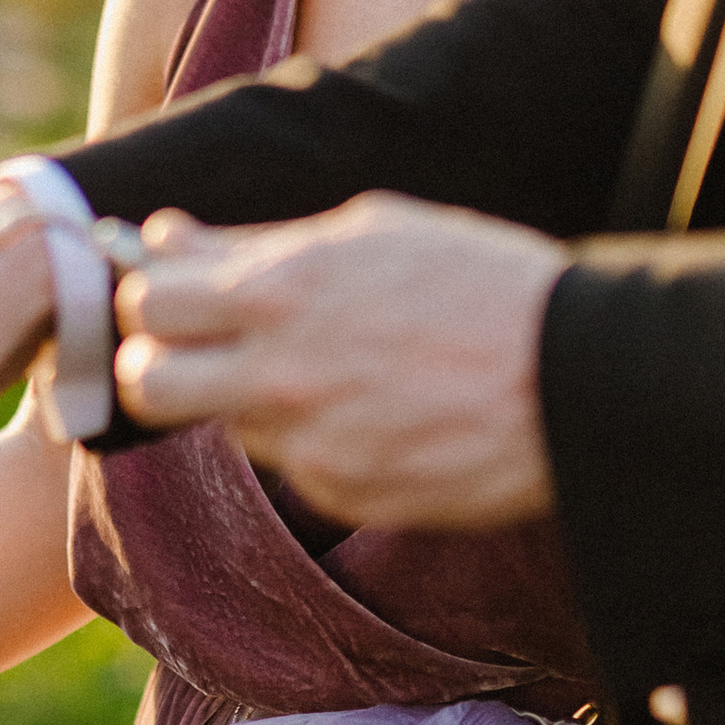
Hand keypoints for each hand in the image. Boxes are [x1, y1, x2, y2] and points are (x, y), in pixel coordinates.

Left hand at [112, 193, 563, 528]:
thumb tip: (164, 239)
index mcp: (280, 290)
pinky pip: (292, 464)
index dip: (152, 298)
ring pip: (223, 425)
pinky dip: (314, 439)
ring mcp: (308, 443)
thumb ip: (252, 245)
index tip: (177, 297)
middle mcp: (278, 373)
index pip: (145, 302)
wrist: (579, 377)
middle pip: (147, 384)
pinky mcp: (343, 493)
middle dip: (160, 364)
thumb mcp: (369, 232)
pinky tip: (375, 410)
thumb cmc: (481, 282)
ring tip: (324, 372)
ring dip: (247, 400)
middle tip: (204, 351)